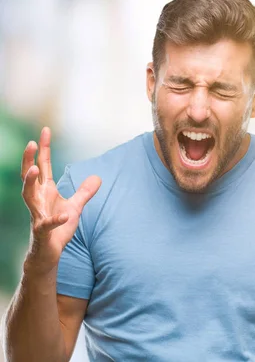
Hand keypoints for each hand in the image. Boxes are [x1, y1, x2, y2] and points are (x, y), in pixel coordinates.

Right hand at [21, 127, 100, 275]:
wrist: (48, 253)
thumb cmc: (58, 229)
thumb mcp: (75, 207)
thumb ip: (84, 192)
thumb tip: (97, 177)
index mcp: (45, 192)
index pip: (43, 166)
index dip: (43, 149)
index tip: (45, 130)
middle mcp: (38, 200)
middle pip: (30, 176)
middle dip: (29, 160)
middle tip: (31, 143)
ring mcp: (37, 215)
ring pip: (27, 196)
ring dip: (29, 182)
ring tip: (34, 169)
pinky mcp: (42, 232)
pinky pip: (46, 224)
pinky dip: (55, 220)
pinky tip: (63, 216)